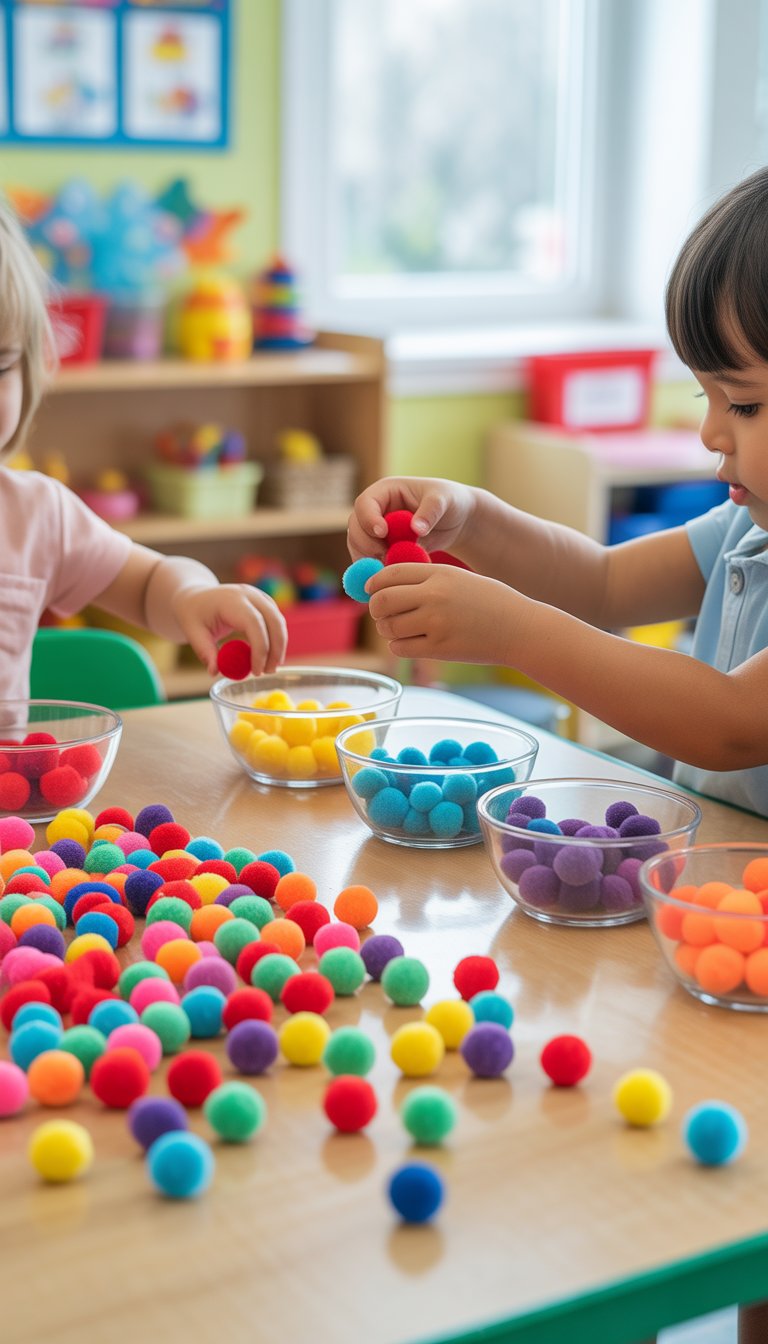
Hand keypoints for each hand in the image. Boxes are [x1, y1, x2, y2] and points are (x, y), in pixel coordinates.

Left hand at [172, 584, 287, 676]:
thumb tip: (215, 672)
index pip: (254, 623)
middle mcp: (249, 594)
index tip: (256, 671)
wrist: (196, 596)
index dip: (260, 648)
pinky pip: (276, 621)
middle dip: (276, 649)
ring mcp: (258, 596)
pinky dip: (276, 639)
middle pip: (274, 620)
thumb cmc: (193, 614)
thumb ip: (205, 652)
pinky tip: (268, 655)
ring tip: (268, 668)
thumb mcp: (193, 633)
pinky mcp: (264, 602)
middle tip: (268, 671)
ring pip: (279, 621)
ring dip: (279, 646)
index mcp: (231, 600)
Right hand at [347, 476, 476, 560]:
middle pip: (355, 527)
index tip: (383, 533)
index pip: (365, 503)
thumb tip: (416, 528)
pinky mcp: (381, 548)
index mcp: (385, 491)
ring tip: (390, 567)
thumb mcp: (443, 501)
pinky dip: (375, 570)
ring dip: (369, 560)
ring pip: (358, 546)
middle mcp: (375, 510)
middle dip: (366, 544)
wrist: (455, 520)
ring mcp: (375, 530)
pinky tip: (389, 576)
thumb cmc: (449, 502)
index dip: (369, 519)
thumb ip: (430, 512)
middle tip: (384, 557)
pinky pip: (369, 560)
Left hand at [367, 563, 524, 663]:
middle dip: (376, 609)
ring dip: (388, 630)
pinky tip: (411, 643)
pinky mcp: (439, 648)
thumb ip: (426, 580)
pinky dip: (400, 646)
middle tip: (382, 614)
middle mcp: (434, 596)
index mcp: (439, 574)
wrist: (520, 628)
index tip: (371, 590)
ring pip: (388, 627)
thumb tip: (386, 587)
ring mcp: (436, 623)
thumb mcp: (459, 579)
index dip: (374, 583)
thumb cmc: (490, 603)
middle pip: (382, 601)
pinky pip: (400, 648)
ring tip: (400, 629)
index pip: (390, 574)